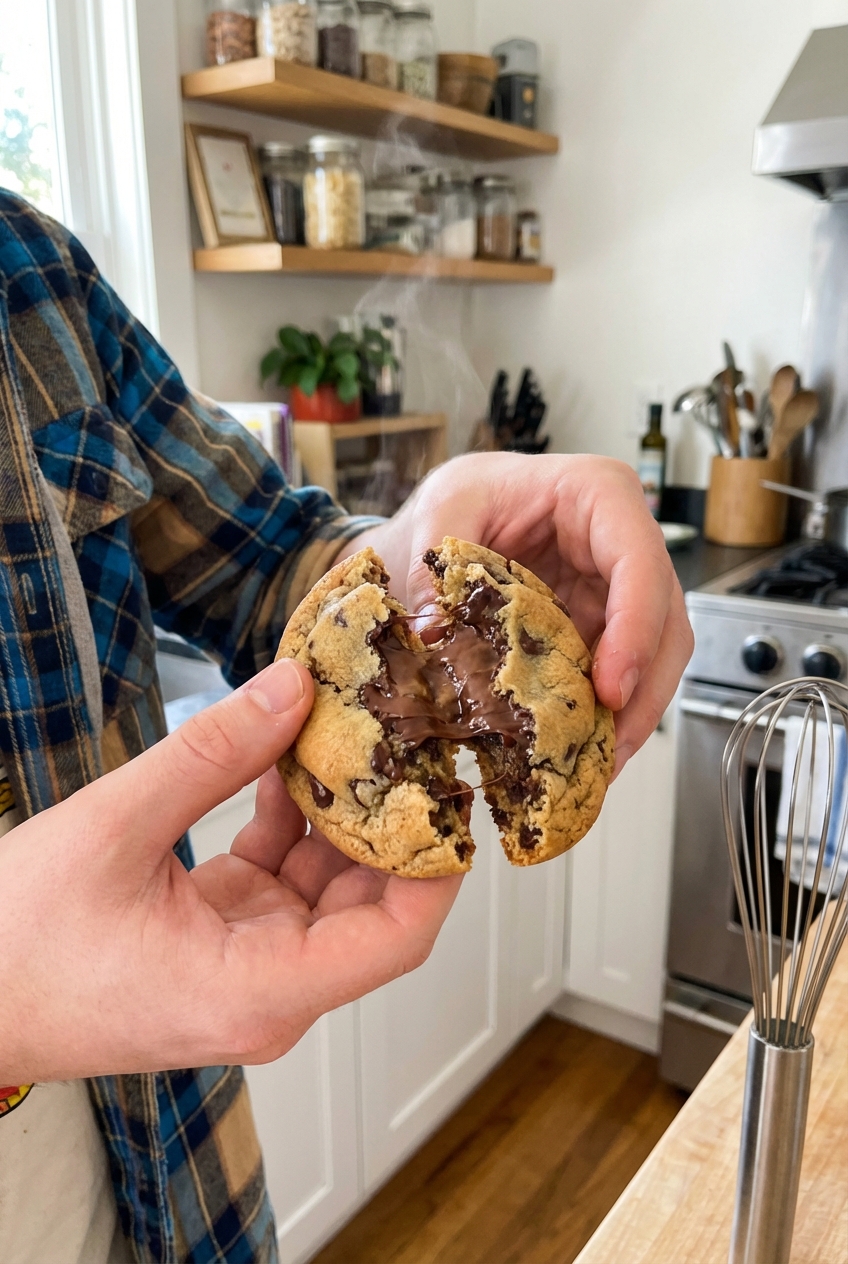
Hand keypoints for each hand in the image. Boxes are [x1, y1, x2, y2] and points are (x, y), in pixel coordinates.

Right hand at [0, 659, 459, 1083]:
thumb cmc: (15, 947)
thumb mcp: (117, 829)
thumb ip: (214, 755)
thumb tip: (293, 688)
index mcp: (258, 990)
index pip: (396, 938)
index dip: (438, 865)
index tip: (451, 791)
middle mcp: (266, 991)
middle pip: (369, 906)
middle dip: (392, 820)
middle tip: (406, 739)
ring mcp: (244, 968)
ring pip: (325, 886)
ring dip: (337, 812)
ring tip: (350, 732)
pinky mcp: (219, 942)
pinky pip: (278, 878)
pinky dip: (287, 821)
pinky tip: (283, 760)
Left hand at [340, 453, 692, 771]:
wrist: (463, 510)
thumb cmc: (469, 494)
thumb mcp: (444, 511)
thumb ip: (435, 567)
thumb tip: (435, 633)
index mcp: (600, 495)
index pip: (640, 562)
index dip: (636, 628)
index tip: (612, 687)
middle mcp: (626, 543)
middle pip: (666, 620)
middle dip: (644, 690)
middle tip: (607, 749)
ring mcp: (621, 591)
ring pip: (656, 656)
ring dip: (632, 715)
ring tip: (595, 768)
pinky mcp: (605, 629)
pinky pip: (622, 675)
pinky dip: (606, 716)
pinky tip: (581, 754)